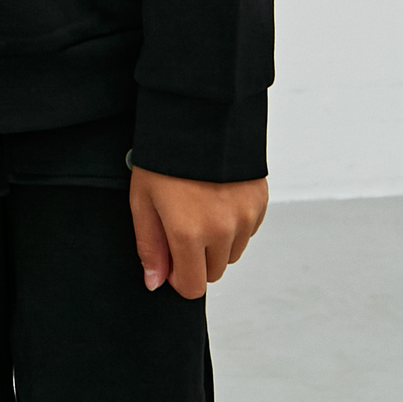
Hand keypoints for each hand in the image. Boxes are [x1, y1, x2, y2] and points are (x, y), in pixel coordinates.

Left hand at [129, 166, 267, 299]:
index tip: (170, 259)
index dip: (178, 277)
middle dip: (196, 259)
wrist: (199, 115)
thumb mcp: (142, 199)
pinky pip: (247, 231)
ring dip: (217, 243)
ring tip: (198, 207)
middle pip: (213, 272)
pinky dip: (234, 224)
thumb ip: (149, 245)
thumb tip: (155, 282)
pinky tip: (216, 197)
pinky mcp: (260, 202)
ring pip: (232, 253)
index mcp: (189, 233)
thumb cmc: (164, 155)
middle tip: (180, 226)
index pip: (192, 286)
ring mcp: (245, 217)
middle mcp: (222, 230)